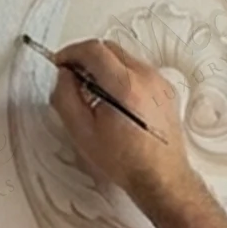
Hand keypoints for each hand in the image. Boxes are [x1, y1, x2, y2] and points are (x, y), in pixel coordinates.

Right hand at [45, 38, 195, 209]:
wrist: (161, 178)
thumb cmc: (127, 162)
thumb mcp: (83, 132)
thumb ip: (66, 97)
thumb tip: (63, 76)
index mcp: (126, 87)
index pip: (94, 49)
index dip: (71, 52)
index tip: (61, 63)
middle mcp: (147, 78)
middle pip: (109, 48)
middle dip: (86, 58)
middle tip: (73, 77)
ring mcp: (159, 82)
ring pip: (124, 58)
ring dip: (104, 67)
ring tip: (93, 93)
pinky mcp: (165, 90)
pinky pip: (137, 71)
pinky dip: (120, 76)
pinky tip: (113, 100)